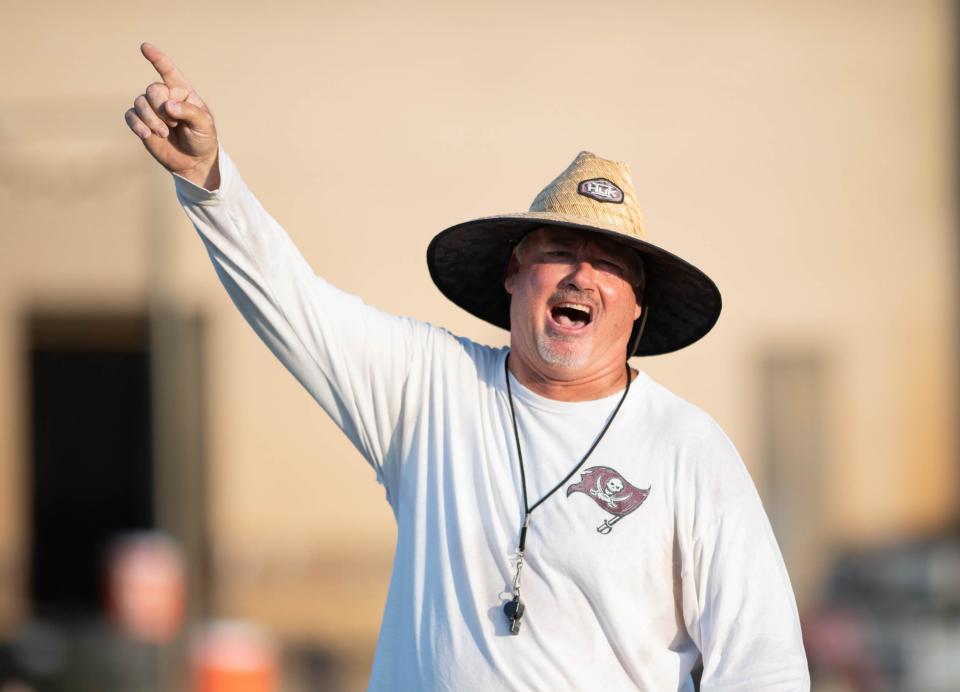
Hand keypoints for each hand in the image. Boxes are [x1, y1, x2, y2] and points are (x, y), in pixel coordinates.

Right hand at [124, 43, 219, 188]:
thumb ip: (190, 112)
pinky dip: (137, 124)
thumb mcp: (205, 126)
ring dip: (151, 118)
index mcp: (183, 92)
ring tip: (164, 133)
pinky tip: (146, 134)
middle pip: (152, 89)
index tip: (145, 47)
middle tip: (174, 124)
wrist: (194, 162)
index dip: (157, 58)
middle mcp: (165, 97)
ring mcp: (152, 110)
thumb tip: (168, 106)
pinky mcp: (141, 123)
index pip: (169, 71)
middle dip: (161, 107)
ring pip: (140, 102)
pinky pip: (130, 116)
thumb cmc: (203, 140)